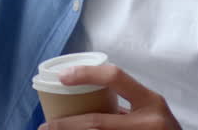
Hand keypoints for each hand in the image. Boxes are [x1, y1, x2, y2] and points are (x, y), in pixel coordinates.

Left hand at [40, 64, 182, 129]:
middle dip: (65, 124)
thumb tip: (85, 100)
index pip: (115, 77)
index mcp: (152, 101)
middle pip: (97, 122)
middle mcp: (149, 122)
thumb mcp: (152, 112)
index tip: (62, 77)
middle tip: (45, 125)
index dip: (86, 74)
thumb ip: (126, 106)